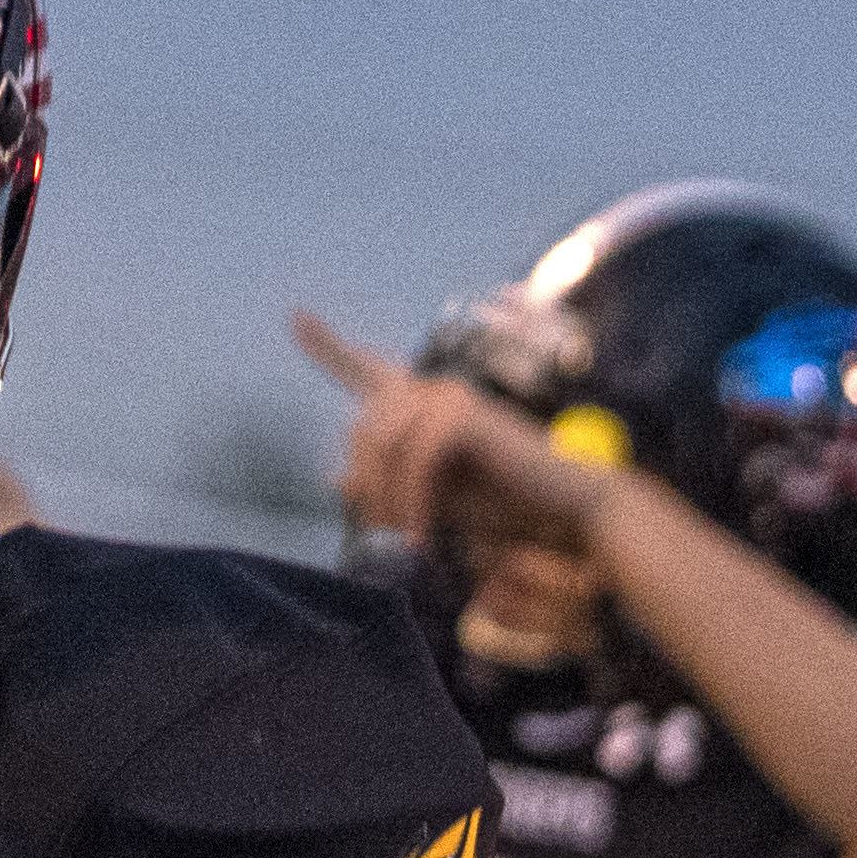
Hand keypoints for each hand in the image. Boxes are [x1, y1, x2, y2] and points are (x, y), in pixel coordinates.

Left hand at [293, 313, 613, 576]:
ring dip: (390, 500)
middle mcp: (431, 390)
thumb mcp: (431, 499)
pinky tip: (423, 533)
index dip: (329, 347)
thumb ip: (388, 485)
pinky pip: (416, 458)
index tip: (296, 319)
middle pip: (362, 432)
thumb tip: (337, 477)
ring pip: (384, 445)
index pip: (366, 370)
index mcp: (420, 405)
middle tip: (390, 535)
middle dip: (368, 488)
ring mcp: (449, 397)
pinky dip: (414, 501)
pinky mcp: (466, 415)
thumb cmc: (500, 503)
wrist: (561, 507)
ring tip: (410, 538)